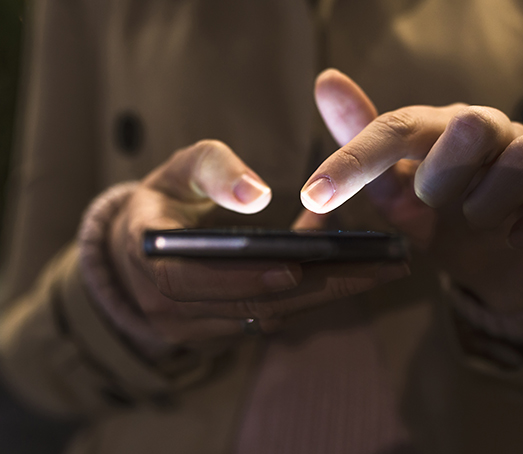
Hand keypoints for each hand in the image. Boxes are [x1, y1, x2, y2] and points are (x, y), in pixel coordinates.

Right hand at [107, 140, 408, 355]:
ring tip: (383, 269)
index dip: (239, 278)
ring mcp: (195, 328)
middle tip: (378, 267)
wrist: (139, 248)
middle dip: (315, 288)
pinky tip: (357, 273)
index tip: (292, 268)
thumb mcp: (178, 170)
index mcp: (149, 260)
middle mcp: (167, 307)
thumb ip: (212, 170)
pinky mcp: (221, 333)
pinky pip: (270, 318)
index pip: (188, 282)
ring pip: (266, 317)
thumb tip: (254, 195)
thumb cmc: (164, 199)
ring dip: (325, 295)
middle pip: (246, 306)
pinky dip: (312, 297)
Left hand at [301, 70, 522, 312]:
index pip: (397, 128)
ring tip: (478, 221)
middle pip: (475, 125)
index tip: (313, 196)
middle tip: (435, 203)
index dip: (354, 161)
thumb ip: (364, 148)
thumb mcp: (396, 192)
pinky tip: (520, 236)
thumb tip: (326, 80)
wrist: (499, 266)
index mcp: (444, 128)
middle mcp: (497, 133)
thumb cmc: (444, 219)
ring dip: (490, 205)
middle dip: (445, 175)